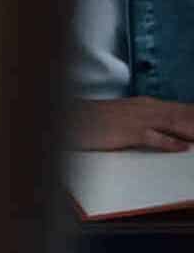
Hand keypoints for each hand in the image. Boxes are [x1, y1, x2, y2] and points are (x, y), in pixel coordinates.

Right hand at [74, 96, 193, 150]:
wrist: (72, 118)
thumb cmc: (96, 119)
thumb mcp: (124, 116)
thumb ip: (145, 119)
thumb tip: (164, 127)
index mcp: (145, 104)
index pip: (180, 108)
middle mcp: (146, 109)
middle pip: (182, 115)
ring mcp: (138, 120)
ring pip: (174, 124)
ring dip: (192, 130)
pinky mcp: (129, 132)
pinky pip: (155, 138)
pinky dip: (171, 143)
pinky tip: (184, 148)